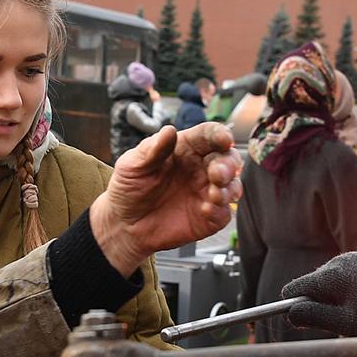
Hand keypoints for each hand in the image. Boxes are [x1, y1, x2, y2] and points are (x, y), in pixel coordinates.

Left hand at [90, 124, 242, 274]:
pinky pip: (224, 213)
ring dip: (229, 188)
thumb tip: (169, 131)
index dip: (220, 135)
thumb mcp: (132, 166)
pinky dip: (220, 210)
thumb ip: (152, 150)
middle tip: (218, 174)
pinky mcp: (209, 217)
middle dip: (229, 164)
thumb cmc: (128, 188)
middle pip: (228, 158)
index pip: (209, 135)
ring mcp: (207, 192)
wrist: (124, 225)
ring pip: (232, 185)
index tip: (225, 139)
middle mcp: (201, 168)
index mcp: (185, 149)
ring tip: (213, 194)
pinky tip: (206, 210)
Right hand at [282, 252, 356, 336]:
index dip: (295, 307)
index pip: (295, 289)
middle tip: (339, 321)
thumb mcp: (342, 324)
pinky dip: (342, 292)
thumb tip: (288, 312)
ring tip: (353, 313)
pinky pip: (339, 278)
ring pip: (324, 282)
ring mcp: (352, 258)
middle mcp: (340, 260)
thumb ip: (312, 316)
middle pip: (310, 285)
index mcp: (332, 274)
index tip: (306, 324)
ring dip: (330, 299)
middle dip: (317, 304)